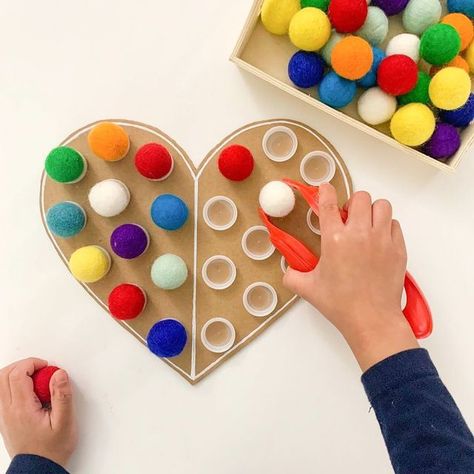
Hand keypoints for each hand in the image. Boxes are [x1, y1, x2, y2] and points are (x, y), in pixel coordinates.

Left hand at [0, 358, 76, 467]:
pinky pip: (2, 393)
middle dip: (24, 365)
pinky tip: (30, 391)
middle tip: (42, 370)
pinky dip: (13, 384)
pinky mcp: (5, 418)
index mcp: (22, 409)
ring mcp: (4, 414)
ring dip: (17, 373)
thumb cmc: (52, 449)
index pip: (18, 374)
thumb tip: (59, 374)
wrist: (38, 468)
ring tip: (35, 379)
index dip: (33, 363)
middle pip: (5, 375)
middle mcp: (8, 411)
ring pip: (0, 383)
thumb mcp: (65, 422)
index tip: (47, 367)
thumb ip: (62, 395)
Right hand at [284, 184, 417, 370]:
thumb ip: (292, 276)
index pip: (329, 203)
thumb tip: (287, 271)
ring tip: (366, 225)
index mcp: (334, 239)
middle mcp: (359, 234)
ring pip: (382, 205)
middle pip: (360, 197)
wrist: (371, 319)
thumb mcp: (308, 289)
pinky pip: (394, 224)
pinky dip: (386, 226)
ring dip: (372, 210)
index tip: (325, 189)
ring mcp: (382, 239)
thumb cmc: (339, 304)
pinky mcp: (398, 248)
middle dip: (352, 204)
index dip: (325, 191)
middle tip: (348, 218)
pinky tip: (379, 240)